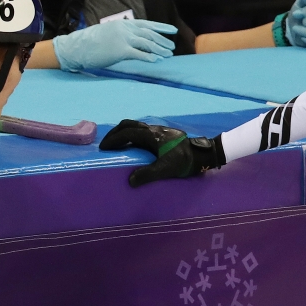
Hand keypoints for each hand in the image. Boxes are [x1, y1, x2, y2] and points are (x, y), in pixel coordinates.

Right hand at [53, 19, 176, 71]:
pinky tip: (156, 60)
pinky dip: (149, 57)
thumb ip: (122, 34)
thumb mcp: (109, 33)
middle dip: (163, 40)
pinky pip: (138, 53)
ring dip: (159, 49)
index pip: (147, 24)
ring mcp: (123, 38)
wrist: (77, 47)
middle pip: (149, 34)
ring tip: (169, 54)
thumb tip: (134, 40)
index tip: (172, 30)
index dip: (161, 27)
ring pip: (147, 43)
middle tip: (173, 46)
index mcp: (123, 24)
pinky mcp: (120, 50)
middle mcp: (125, 29)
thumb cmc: (91, 43)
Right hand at [98, 120, 223, 186]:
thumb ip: (148, 174)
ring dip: (124, 133)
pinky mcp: (163, 134)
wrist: (202, 153)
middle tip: (107, 144)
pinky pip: (142, 130)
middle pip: (128, 124)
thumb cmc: (184, 160)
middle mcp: (152, 129)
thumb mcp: (166, 169)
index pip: (126, 133)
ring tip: (118, 145)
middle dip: (115, 133)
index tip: (103, 148)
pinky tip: (134, 146)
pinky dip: (132, 135)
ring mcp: (158, 130)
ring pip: (136, 126)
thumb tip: (130, 181)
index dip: (113, 140)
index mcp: (150, 135)